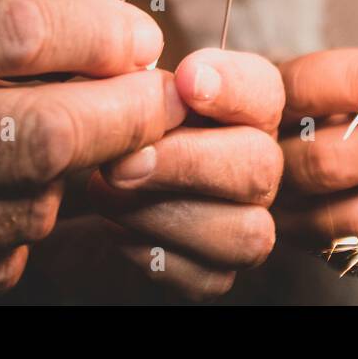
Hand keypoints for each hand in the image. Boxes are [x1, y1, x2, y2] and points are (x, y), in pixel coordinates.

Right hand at [0, 0, 176, 302]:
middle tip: (158, 94)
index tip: (136, 34)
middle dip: (129, 113)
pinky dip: (19, 226)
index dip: (101, 32)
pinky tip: (6, 189)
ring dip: (73, 172)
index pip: (17, 36)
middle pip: (44, 136)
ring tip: (70, 135)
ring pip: (29, 208)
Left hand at [88, 48, 285, 300]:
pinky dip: (155, 255)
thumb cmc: (115, 124)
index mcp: (246, 108)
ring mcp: (246, 223)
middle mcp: (260, 166)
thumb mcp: (120, 90)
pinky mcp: (218, 273)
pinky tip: (117, 227)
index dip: (234, 86)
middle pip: (261, 167)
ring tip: (106, 191)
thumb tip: (155, 83)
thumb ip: (140, 84)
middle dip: (189, 162)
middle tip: (126, 160)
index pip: (265, 91)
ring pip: (244, 232)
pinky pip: (207, 278)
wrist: (92, 183)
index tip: (186, 80)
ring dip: (164, 214)